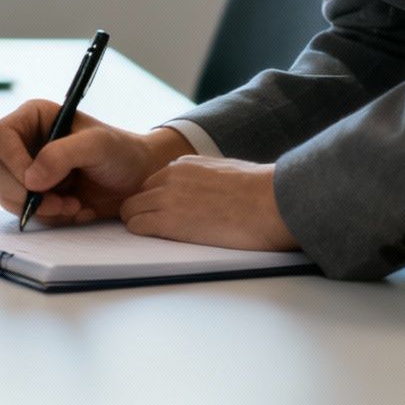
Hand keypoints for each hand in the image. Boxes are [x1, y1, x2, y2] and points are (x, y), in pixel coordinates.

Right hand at [0, 99, 191, 225]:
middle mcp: (22, 143)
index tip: (37, 181)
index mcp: (32, 119)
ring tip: (73, 205)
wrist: (138, 180)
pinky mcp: (33, 195)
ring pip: (5, 194)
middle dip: (27, 192)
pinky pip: (23, 211)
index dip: (12, 160)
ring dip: (39, 207)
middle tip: (60, 201)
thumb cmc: (121, 152)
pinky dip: (47, 216)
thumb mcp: (97, 145)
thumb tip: (31, 179)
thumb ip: (62, 155)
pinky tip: (74, 209)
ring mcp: (25, 170)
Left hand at [121, 157, 298, 251]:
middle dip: (142, 212)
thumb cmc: (262, 193)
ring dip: (140, 223)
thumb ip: (204, 179)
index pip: (152, 183)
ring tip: (159, 237)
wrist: (273, 203)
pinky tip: (159, 240)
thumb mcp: (225, 172)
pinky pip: (137, 226)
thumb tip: (204, 193)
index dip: (155, 201)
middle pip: (137, 195)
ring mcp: (167, 198)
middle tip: (155, 229)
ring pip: (131, 211)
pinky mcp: (169, 221)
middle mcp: (170, 177)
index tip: (164, 214)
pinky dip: (142, 234)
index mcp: (184, 164)